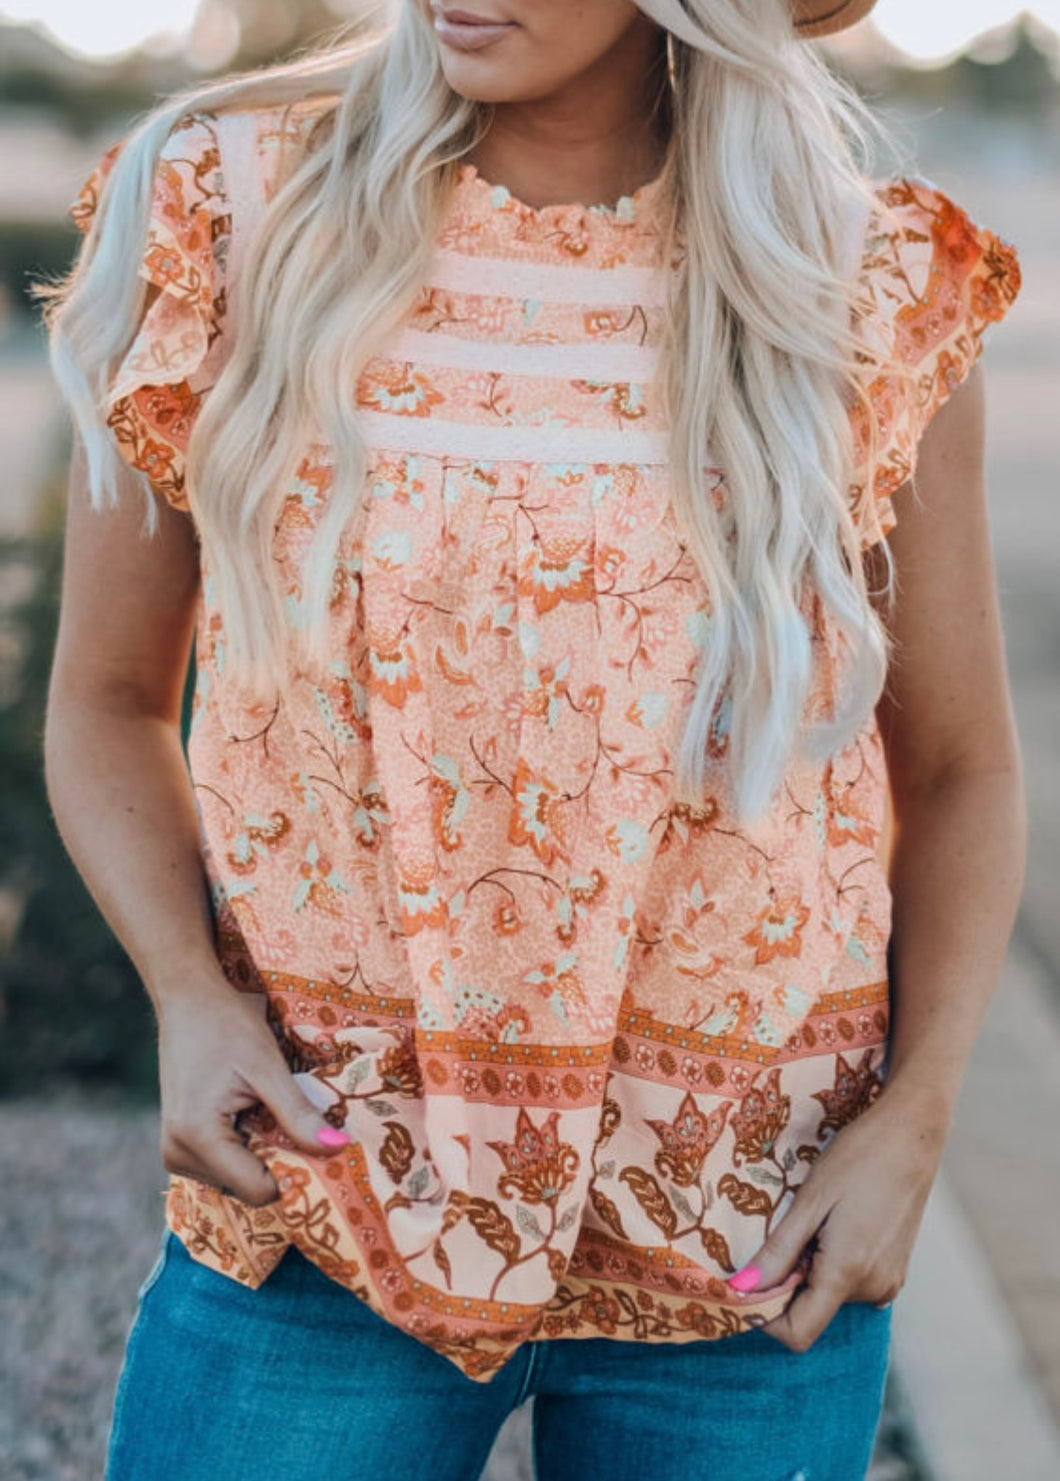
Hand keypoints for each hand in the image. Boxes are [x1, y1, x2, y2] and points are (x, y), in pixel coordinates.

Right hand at [156, 974, 347, 1205]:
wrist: (187, 1001)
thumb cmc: (226, 1025)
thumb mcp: (268, 1067)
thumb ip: (299, 1113)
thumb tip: (338, 1147)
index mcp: (197, 1137)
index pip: (258, 1190)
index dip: (294, 1173)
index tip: (318, 1148)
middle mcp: (177, 1155)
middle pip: (248, 1188)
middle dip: (279, 1161)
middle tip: (294, 1121)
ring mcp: (174, 1152)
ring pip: (238, 1179)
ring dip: (263, 1152)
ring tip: (266, 1109)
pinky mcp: (179, 1144)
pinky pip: (225, 1164)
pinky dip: (247, 1147)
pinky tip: (253, 1113)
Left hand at [732, 1087, 947, 1351]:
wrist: (911, 1134)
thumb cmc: (858, 1158)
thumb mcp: (810, 1200)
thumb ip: (778, 1251)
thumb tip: (742, 1289)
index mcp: (848, 1274)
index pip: (799, 1333)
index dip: (765, 1315)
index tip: (746, 1283)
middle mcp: (873, 1289)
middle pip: (812, 1311)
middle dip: (787, 1281)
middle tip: (788, 1228)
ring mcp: (889, 1282)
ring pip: (830, 1294)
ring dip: (810, 1268)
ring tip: (817, 1218)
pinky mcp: (896, 1270)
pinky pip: (852, 1282)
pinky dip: (832, 1264)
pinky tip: (836, 1223)